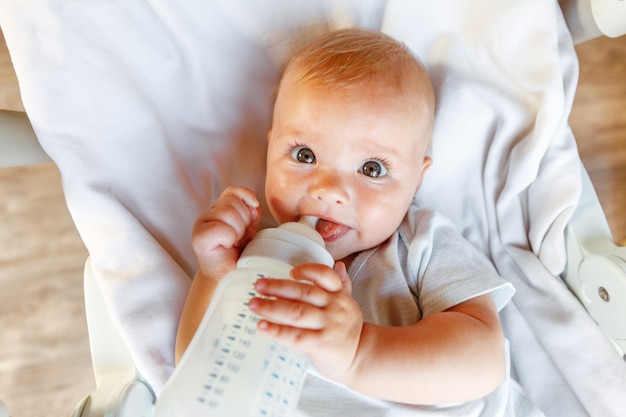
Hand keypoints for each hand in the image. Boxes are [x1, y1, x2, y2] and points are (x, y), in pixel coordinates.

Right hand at [192, 186, 259, 280]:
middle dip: (244, 221)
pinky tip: (226, 245)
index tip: (252, 216)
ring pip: (227, 212)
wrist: (226, 275)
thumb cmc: (238, 254)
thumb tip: (254, 205)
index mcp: (222, 208)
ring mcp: (202, 222)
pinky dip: (229, 238)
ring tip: (234, 242)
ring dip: (237, 230)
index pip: (234, 191)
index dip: (247, 200)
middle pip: (233, 202)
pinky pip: (220, 228)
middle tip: (240, 237)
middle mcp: (210, 212)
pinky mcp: (199, 236)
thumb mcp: (249, 231)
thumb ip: (251, 215)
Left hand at [249, 261, 362, 382]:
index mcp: (339, 295)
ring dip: (272, 307)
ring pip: (297, 312)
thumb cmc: (348, 330)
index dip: (308, 270)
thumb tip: (338, 264)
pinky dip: (277, 331)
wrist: (361, 358)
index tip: (291, 271)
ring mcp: (327, 326)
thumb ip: (341, 284)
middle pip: (304, 293)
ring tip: (254, 304)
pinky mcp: (320, 345)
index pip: (325, 275)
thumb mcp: (348, 304)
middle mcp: (333, 308)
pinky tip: (262, 326)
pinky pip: (296, 336)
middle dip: (279, 287)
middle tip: (258, 286)